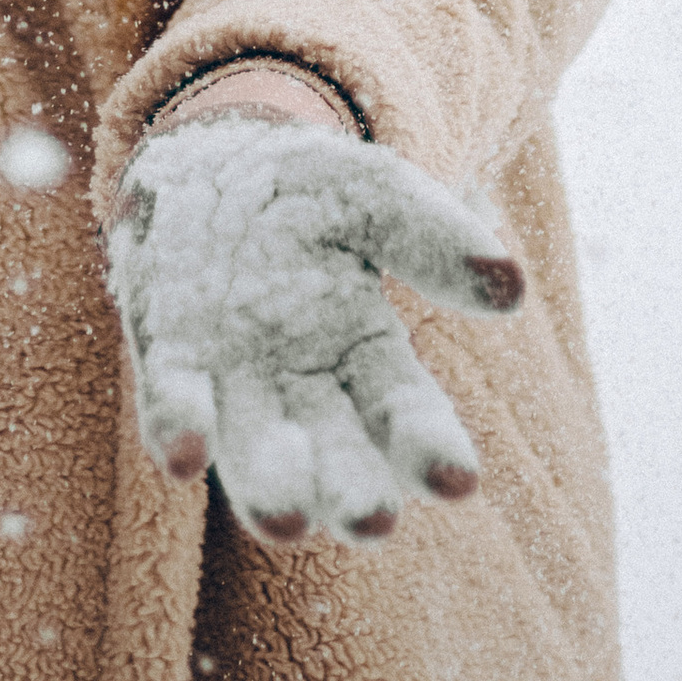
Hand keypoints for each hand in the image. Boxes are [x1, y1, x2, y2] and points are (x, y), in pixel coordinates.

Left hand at [106, 118, 523, 544]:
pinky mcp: (170, 357)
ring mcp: (234, 380)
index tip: (458, 480)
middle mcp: (304, 387)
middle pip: (335, 455)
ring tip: (285, 520)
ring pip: (254, 450)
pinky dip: (178, 425)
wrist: (209, 157)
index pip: (406, 415)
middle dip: (352, 492)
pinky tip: (186, 454)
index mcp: (368, 355)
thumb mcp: (377, 194)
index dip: (429, 448)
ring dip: (267, 486)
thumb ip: (434, 237)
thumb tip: (511, 287)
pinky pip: (171, 400)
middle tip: (372, 523)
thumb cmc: (309, 191)